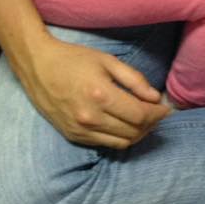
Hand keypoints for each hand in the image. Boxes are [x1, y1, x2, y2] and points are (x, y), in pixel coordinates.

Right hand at [18, 35, 170, 149]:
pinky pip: (106, 144)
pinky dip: (121, 138)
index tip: (166, 107)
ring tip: (145, 120)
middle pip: (134, 132)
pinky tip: (125, 125)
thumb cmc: (74, 59)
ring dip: (139, 134)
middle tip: (158, 113)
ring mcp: (81, 130)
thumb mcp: (107, 60)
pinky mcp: (74, 136)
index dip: (158, 113)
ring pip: (122, 143)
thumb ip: (134, 79)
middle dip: (152, 124)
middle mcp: (91, 118)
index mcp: (101, 95)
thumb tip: (155, 98)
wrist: (38, 66)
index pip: (140, 115)